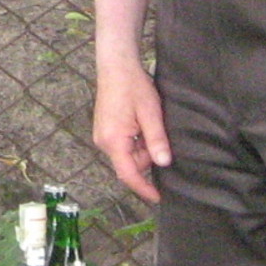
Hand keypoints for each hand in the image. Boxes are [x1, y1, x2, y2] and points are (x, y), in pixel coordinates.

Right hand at [92, 62, 167, 203]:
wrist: (116, 67)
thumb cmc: (133, 87)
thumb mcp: (151, 114)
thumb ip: (157, 140)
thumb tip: (164, 163)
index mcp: (113, 140)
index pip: (128, 174)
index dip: (143, 189)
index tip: (158, 198)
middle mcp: (103, 142)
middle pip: (128, 164)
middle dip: (147, 159)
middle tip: (161, 139)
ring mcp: (101, 136)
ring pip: (126, 155)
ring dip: (142, 148)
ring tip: (151, 126)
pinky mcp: (104, 130)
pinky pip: (122, 146)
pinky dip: (135, 142)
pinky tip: (142, 124)